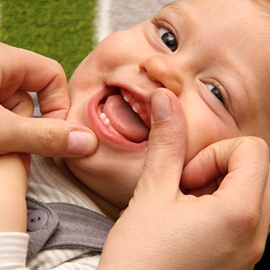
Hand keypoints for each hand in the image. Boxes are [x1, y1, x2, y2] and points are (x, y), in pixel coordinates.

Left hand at [0, 42, 97, 156]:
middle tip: (12, 144)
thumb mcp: (0, 126)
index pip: (52, 76)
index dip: (58, 106)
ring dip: (12, 134)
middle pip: (34, 97)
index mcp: (4, 59)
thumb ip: (43, 135)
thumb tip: (87, 143)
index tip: (50, 134)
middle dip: (29, 127)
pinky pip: (1, 117)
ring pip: (15, 111)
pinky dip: (2, 135)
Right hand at [99, 89, 269, 269]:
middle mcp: (258, 234)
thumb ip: (166, 142)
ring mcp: (250, 248)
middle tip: (181, 191)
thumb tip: (166, 98)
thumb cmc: (140, 256)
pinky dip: (213, 206)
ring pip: (244, 189)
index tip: (186, 177)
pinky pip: (239, 213)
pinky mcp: (238, 256)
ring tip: (180, 208)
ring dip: (212, 188)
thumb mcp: (151, 193)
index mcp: (242, 215)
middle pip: (252, 168)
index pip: (252, 149)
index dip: (214, 154)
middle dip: (213, 170)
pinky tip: (185, 221)